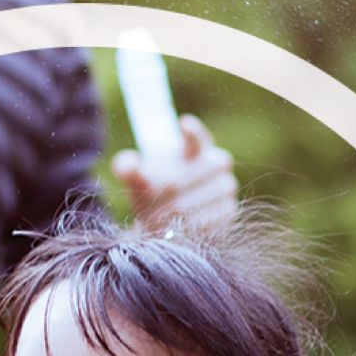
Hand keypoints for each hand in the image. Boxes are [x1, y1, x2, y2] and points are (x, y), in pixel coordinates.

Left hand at [112, 115, 237, 232]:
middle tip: (145, 206)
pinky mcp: (229, 209)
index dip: (192, 132)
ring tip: (153, 221)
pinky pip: (206, 221)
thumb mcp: (136, 177)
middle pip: (183, 179)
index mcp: (196, 147)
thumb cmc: (153, 190)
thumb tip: (129, 164)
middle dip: (161, 195)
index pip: (196, 137)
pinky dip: (186, 228)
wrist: (167, 220)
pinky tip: (173, 231)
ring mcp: (227, 185)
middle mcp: (217, 162)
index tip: (183, 124)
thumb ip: (126, 167)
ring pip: (192, 203)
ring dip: (169, 215)